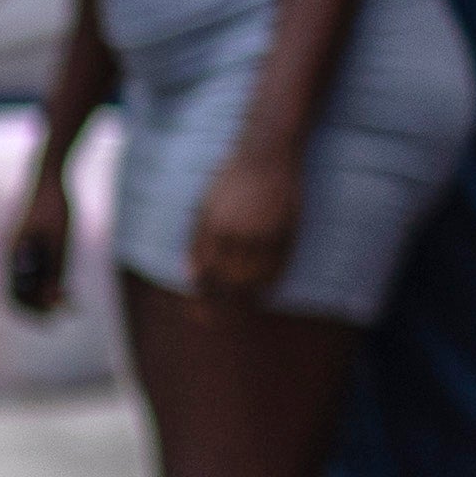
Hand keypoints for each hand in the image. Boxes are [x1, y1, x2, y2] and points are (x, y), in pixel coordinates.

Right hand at [1, 159, 79, 321]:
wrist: (51, 175)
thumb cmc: (55, 207)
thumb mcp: (60, 244)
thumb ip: (55, 274)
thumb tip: (54, 304)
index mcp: (11, 255)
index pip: (12, 296)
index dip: (30, 312)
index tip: (52, 320)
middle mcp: (11, 255)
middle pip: (20, 292)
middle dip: (41, 306)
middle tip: (66, 312)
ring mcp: (20, 249)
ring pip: (30, 283)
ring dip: (48, 295)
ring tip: (72, 303)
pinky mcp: (31, 244)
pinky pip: (36, 271)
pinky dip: (50, 281)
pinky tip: (69, 286)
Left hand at [187, 148, 308, 308]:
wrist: (266, 153)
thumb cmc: (230, 179)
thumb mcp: (204, 206)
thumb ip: (197, 241)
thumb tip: (190, 275)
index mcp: (213, 229)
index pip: (205, 275)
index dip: (200, 298)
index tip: (195, 313)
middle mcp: (238, 236)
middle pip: (227, 285)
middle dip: (218, 308)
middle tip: (211, 324)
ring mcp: (264, 235)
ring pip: (252, 281)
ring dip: (243, 302)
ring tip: (235, 316)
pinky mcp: (285, 233)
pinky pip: (276, 269)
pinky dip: (267, 286)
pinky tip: (260, 296)